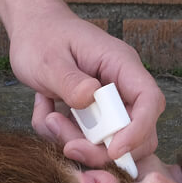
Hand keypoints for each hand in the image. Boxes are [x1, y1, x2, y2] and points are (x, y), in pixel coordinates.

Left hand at [8, 4, 164, 165]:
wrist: (32, 32)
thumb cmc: (43, 37)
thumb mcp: (49, 59)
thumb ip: (69, 81)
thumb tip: (90, 97)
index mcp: (121, 65)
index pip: (149, 101)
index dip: (138, 130)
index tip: (114, 150)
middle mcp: (122, 88)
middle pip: (138, 134)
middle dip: (104, 150)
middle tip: (69, 146)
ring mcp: (109, 106)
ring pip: (109, 144)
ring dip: (77, 141)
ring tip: (48, 117)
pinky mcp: (93, 119)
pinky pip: (85, 142)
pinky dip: (62, 136)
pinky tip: (46, 111)